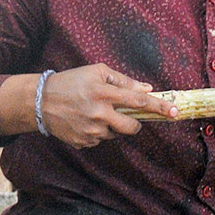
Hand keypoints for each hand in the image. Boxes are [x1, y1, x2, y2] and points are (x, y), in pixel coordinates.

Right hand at [40, 64, 177, 147]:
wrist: (39, 101)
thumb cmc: (71, 81)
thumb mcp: (97, 72)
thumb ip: (124, 81)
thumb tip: (147, 89)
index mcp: (104, 94)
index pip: (139, 102)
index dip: (160, 107)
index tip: (175, 111)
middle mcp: (99, 114)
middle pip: (132, 127)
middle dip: (136, 123)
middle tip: (128, 116)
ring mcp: (90, 131)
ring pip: (115, 134)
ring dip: (112, 126)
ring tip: (94, 113)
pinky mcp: (82, 142)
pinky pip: (100, 140)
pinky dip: (98, 132)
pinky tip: (84, 121)